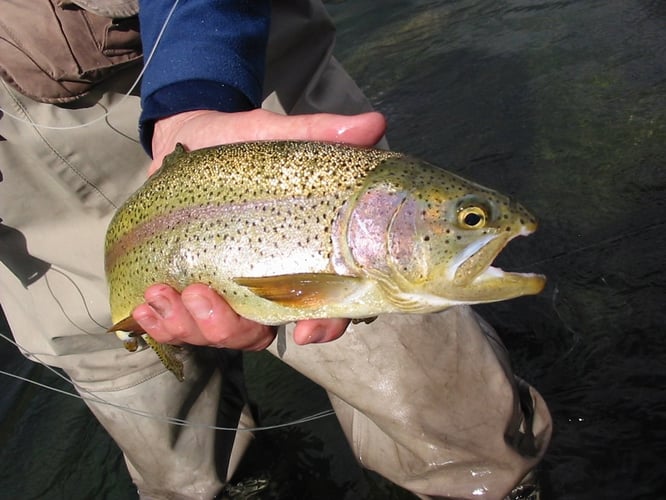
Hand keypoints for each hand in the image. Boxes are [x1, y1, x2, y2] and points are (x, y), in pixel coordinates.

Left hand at [132, 108, 386, 349]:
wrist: (187, 137)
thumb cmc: (238, 141)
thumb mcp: (274, 136)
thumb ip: (319, 134)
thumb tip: (375, 124)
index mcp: (298, 257)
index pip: (328, 304)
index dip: (325, 326)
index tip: (305, 332)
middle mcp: (266, 282)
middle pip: (263, 332)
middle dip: (230, 328)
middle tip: (201, 294)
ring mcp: (226, 290)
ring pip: (221, 334)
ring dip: (190, 327)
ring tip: (162, 294)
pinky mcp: (190, 288)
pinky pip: (181, 325)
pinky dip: (163, 324)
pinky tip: (145, 306)